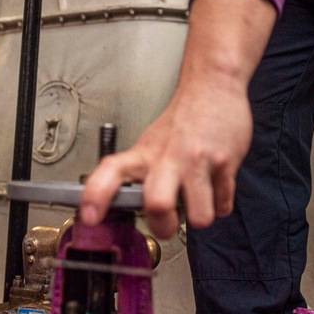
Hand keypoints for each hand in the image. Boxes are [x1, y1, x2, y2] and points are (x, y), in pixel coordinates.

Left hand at [79, 0, 274, 238]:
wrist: (213, 86)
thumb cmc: (181, 121)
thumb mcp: (151, 143)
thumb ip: (139, 174)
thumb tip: (124, 208)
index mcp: (145, 154)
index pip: (111, 171)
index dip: (96, 196)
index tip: (89, 217)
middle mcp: (169, 158)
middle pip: (158, 205)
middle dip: (164, 226)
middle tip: (167, 222)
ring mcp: (198, 161)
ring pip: (199, 216)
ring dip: (200, 216)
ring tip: (197, 201)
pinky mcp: (225, 163)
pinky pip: (223, 205)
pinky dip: (220, 203)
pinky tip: (214, 188)